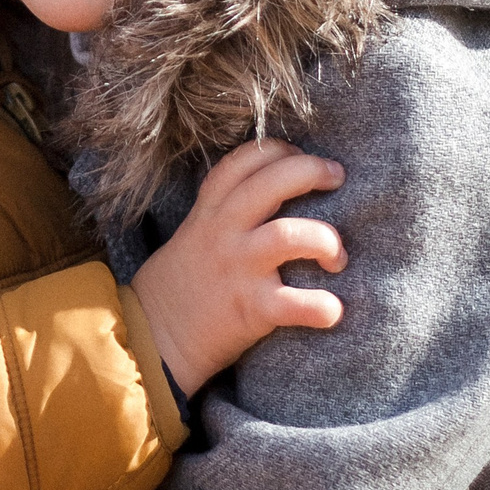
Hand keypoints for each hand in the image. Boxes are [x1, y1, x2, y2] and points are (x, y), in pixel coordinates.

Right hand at [131, 138, 345, 392]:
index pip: (248, 159)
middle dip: (314, 171)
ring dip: (327, 241)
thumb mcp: (194, 232)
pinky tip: (332, 310)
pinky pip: (297, 304)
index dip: (282, 151)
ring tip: (336, 258)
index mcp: (210, 210)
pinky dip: (323, 306)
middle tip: (337, 178)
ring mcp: (238, 268)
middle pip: (275, 181)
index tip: (301, 159)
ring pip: (292, 235)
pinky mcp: (250, 310)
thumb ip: (225, 210)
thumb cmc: (181, 283)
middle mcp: (224, 232)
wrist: (152, 338)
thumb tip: (275, 190)